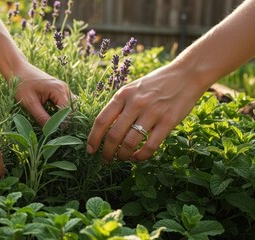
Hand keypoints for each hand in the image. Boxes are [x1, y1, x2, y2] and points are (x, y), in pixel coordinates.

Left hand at [12, 63, 72, 125]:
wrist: (17, 69)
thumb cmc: (21, 84)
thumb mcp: (30, 103)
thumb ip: (41, 117)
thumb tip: (51, 131)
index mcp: (59, 90)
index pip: (68, 112)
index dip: (63, 124)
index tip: (53, 132)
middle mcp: (64, 88)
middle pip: (72, 110)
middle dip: (65, 121)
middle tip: (53, 130)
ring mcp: (63, 88)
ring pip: (70, 107)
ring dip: (63, 116)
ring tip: (52, 124)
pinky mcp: (59, 90)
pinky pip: (65, 103)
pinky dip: (61, 111)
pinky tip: (52, 116)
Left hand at [87, 64, 206, 161]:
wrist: (186, 74)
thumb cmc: (156, 84)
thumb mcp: (133, 89)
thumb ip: (120, 106)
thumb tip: (106, 129)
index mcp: (123, 95)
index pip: (101, 120)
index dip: (93, 138)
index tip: (90, 150)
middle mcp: (135, 103)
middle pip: (114, 135)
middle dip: (106, 152)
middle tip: (105, 160)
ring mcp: (152, 112)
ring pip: (130, 142)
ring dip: (122, 156)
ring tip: (120, 159)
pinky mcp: (168, 121)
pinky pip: (150, 145)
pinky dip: (141, 156)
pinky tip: (137, 158)